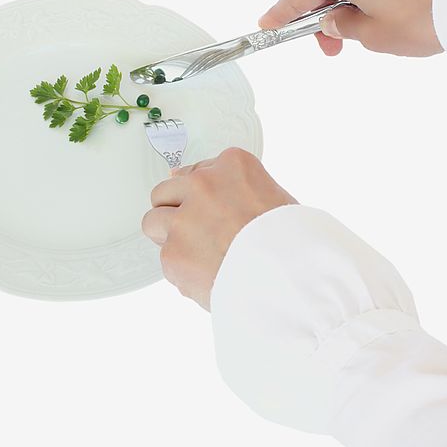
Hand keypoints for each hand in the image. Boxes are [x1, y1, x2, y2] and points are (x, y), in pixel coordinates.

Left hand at [142, 148, 296, 309]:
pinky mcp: (173, 254)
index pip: (195, 172)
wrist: (293, 280)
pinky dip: (184, 271)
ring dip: (171, 239)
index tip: (214, 215)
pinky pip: (166, 261)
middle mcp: (203, 185)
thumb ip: (232, 186)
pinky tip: (211, 276)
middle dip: (177, 213)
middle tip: (202, 235)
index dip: (202, 199)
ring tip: (202, 256)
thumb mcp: (273, 197)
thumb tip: (180, 175)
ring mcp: (184, 219)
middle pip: (165, 192)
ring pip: (153, 222)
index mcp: (232, 166)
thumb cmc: (291, 242)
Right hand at [259, 0, 441, 56]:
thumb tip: (334, 21)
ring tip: (365, 33)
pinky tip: (383, 12)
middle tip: (333, 49)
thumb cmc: (423, 14)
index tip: (267, 25)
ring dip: (349, 4)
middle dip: (324, 16)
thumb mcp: (373, 35)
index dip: (282, 15)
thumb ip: (344, 27)